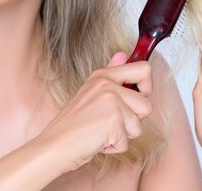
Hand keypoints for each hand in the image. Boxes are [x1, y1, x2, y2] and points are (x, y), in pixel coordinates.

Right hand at [37, 52, 152, 172]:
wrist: (54, 145)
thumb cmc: (73, 123)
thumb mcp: (91, 91)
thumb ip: (112, 72)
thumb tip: (123, 54)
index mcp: (103, 75)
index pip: (144, 69)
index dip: (147, 87)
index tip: (136, 98)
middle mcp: (107, 85)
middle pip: (147, 104)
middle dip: (134, 120)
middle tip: (111, 121)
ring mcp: (110, 102)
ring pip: (139, 126)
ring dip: (123, 136)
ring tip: (102, 131)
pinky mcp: (113, 122)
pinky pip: (127, 142)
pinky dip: (114, 147)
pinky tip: (98, 140)